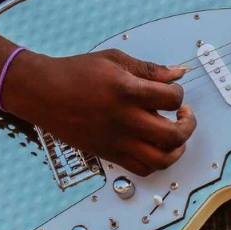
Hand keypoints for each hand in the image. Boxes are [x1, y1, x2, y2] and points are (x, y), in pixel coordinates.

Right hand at [6, 49, 195, 176]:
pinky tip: (155, 146)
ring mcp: (116, 141)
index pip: (171, 98)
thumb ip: (149, 69)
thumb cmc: (77, 72)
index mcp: (127, 91)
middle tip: (184, 115)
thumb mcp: (115, 60)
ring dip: (177, 149)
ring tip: (175, 135)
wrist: (43, 92)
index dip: (179, 94)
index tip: (173, 91)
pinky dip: (156, 162)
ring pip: (161, 160)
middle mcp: (124, 120)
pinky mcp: (108, 154)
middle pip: (172, 135)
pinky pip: (141, 169)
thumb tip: (178, 73)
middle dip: (188, 125)